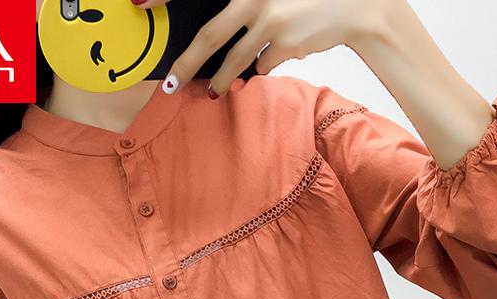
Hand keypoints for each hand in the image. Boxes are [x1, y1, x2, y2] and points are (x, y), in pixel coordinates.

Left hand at [132, 0, 396, 96]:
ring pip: (236, 61)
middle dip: (188, 62)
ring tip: (214, 91)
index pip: (202, 0)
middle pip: (211, 34)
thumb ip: (245, 11)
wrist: (356, 5)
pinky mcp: (284, 43)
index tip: (140, 4)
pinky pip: (262, 65)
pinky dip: (261, 70)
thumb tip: (221, 47)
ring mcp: (269, 20)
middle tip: (172, 84)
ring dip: (222, 80)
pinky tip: (272, 62)